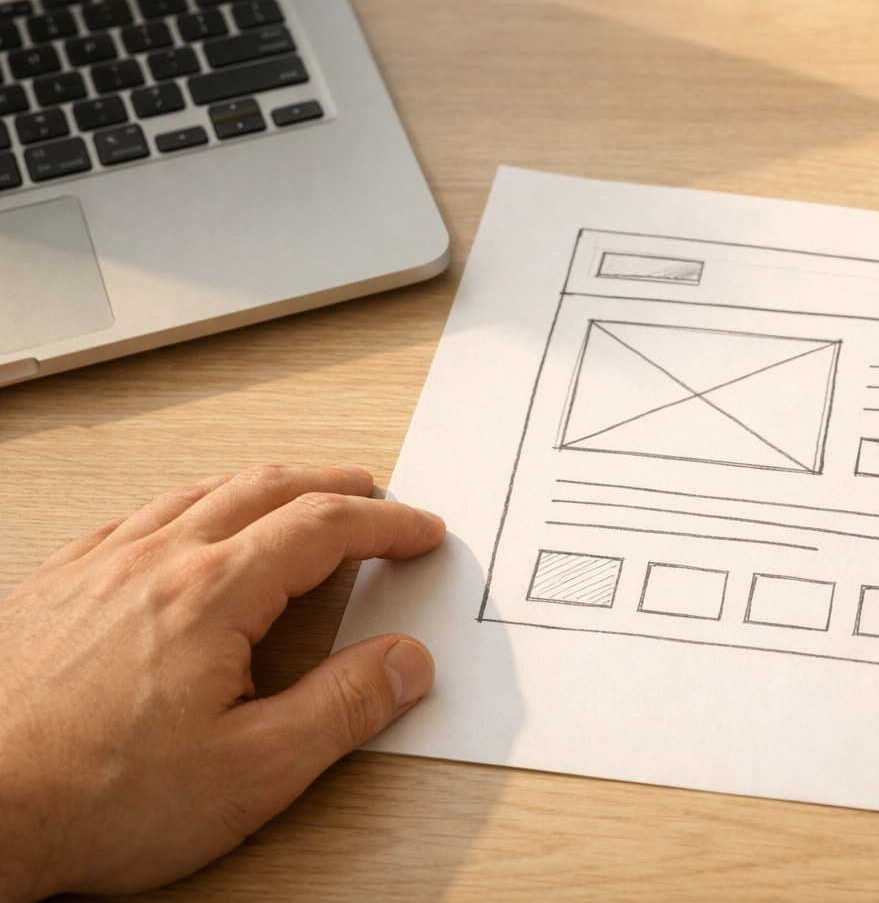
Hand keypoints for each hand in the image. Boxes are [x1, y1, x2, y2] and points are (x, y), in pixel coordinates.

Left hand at [0, 465, 444, 901]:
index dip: (386, 524)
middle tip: (373, 497)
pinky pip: (133, 516)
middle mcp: (155, 561)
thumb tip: (405, 663)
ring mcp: (97, 568)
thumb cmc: (91, 798)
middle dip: (333, 486)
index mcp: (213, 594)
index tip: (420, 531)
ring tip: (293, 498)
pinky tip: (184, 527)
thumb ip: (342, 709)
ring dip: (263, 485)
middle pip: (266, 488)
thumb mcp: (252, 772)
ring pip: (198, 492)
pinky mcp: (53, 588)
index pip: (324, 528)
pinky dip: (188, 505)